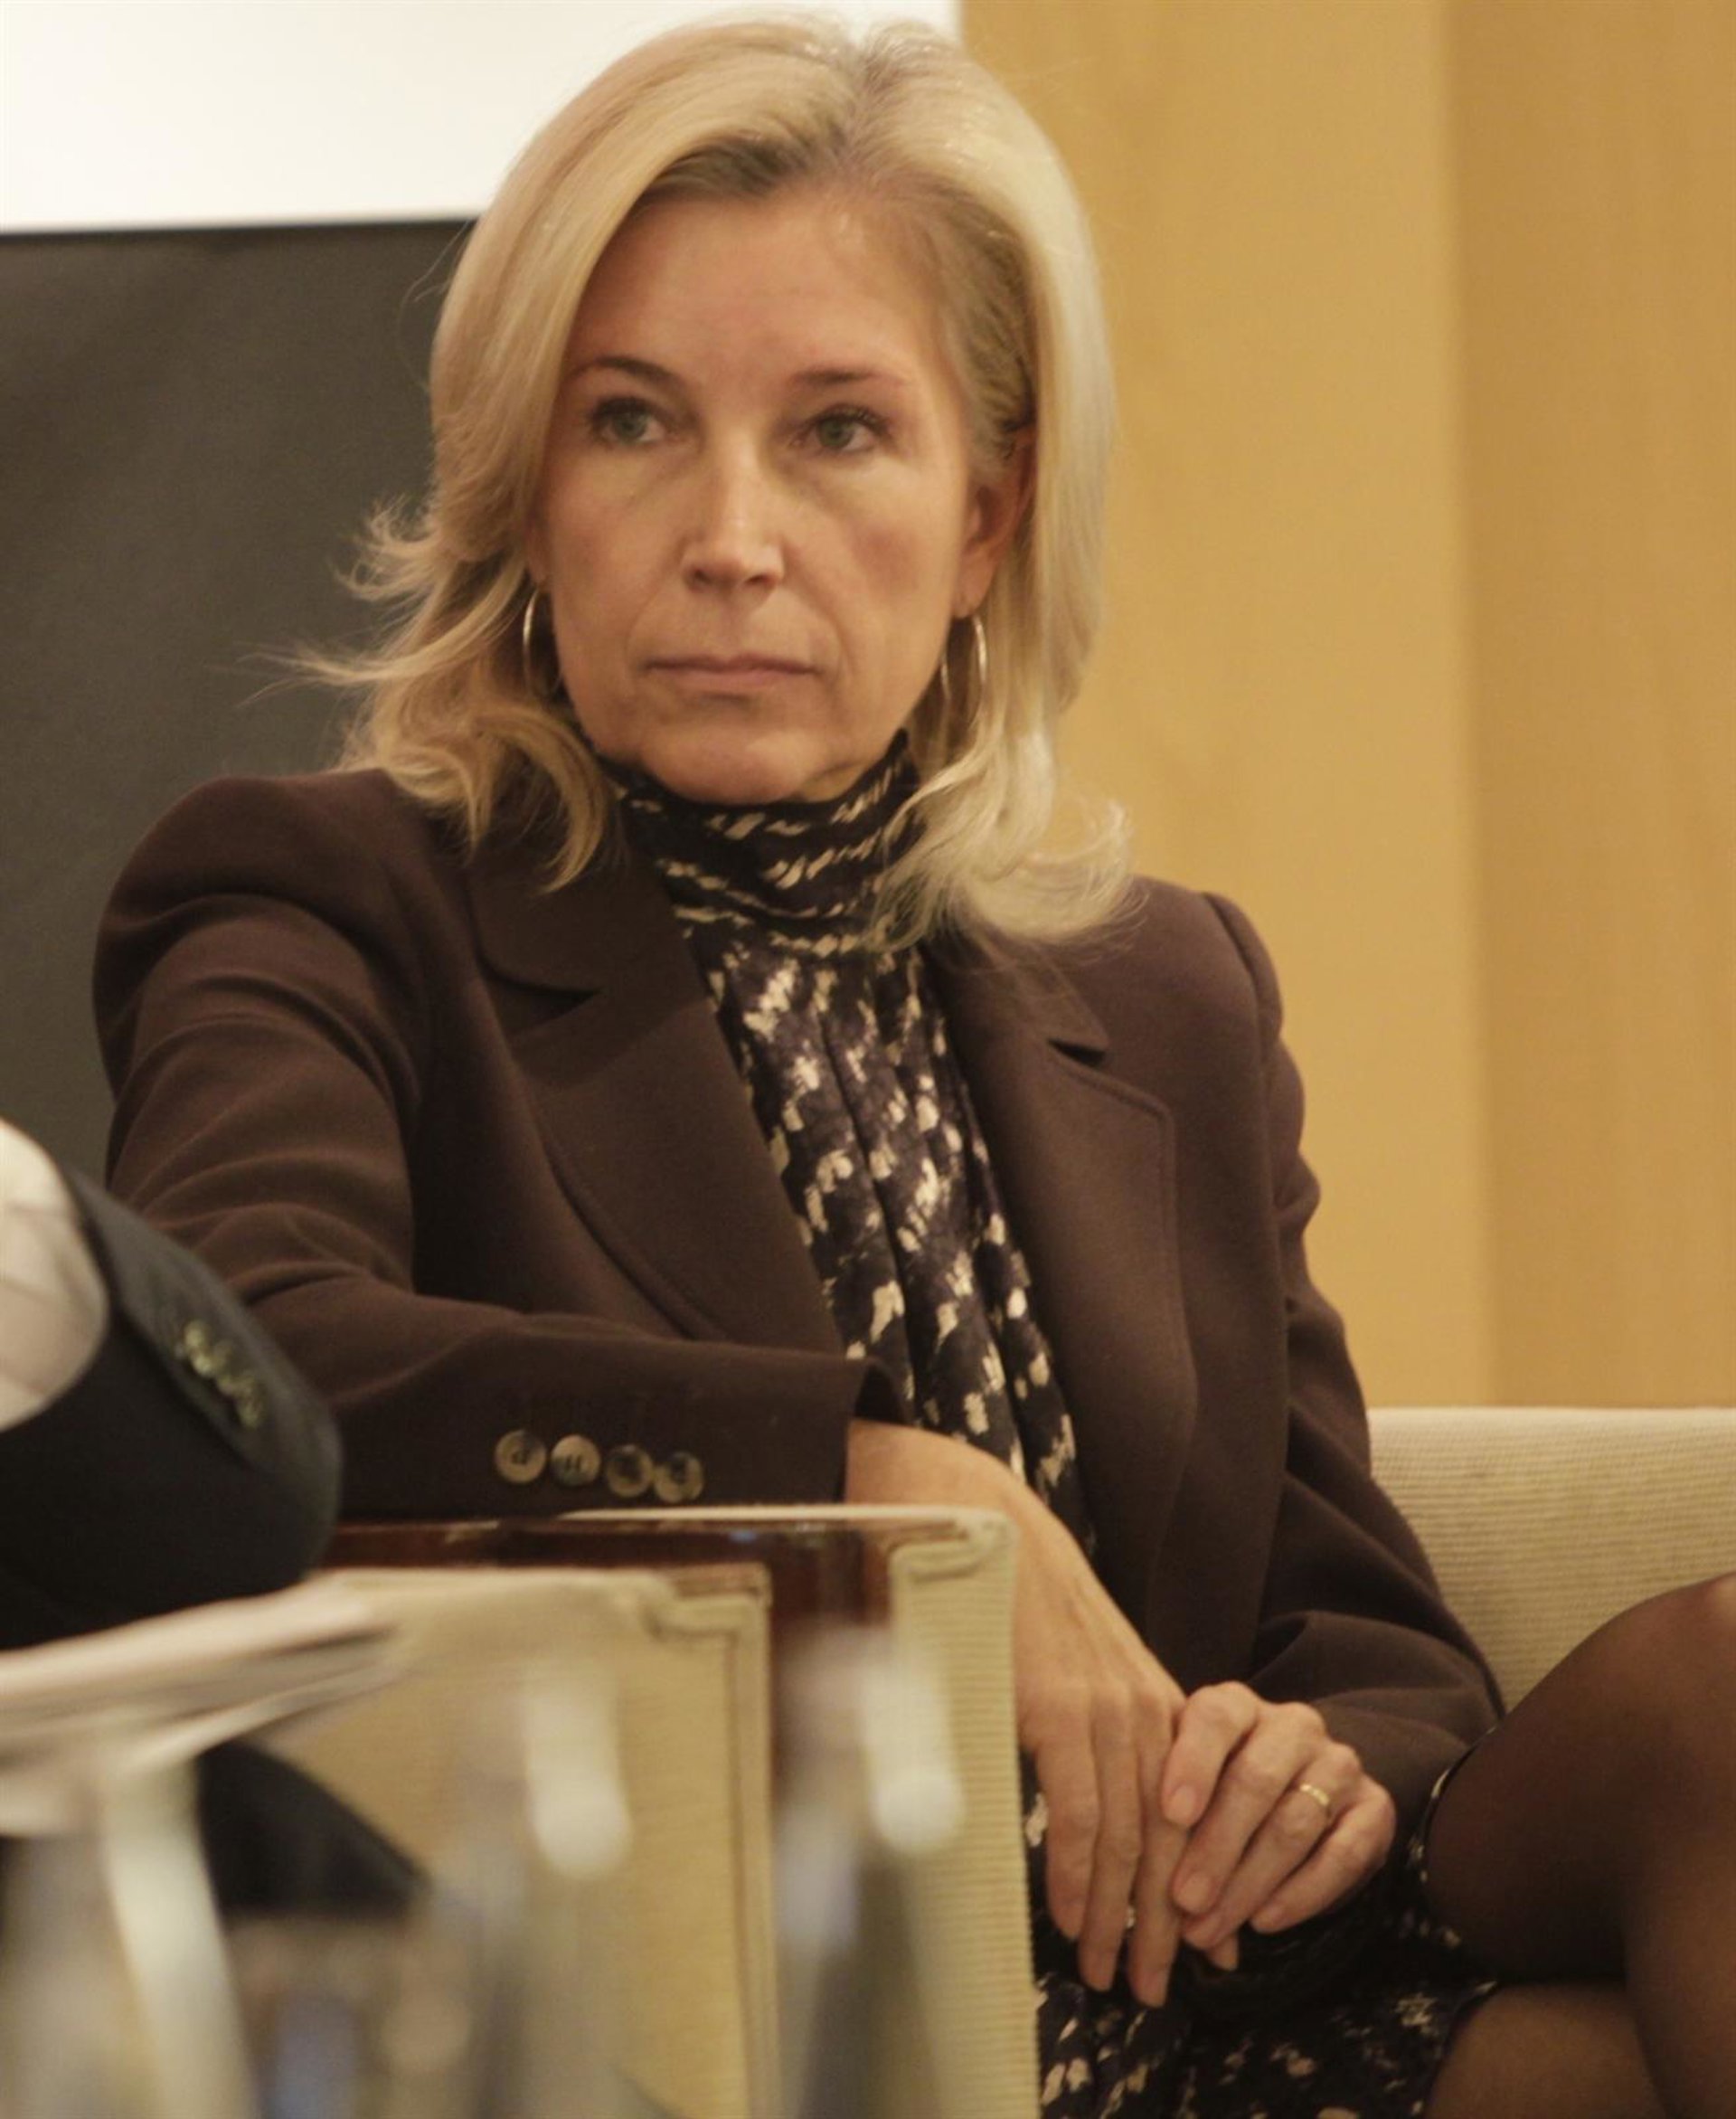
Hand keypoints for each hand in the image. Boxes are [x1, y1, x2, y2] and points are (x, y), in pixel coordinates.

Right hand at [845, 1421, 1194, 2005]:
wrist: (972, 1515)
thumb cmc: (1008, 1593)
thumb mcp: (1068, 1663)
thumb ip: (1087, 1728)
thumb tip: (1082, 1802)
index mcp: (1149, 1701)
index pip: (1188, 1815)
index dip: (1195, 1886)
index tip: (1203, 1949)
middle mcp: (1142, 1707)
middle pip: (1169, 1839)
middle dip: (1163, 1923)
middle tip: (1155, 1989)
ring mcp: (1103, 1707)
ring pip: (1128, 1837)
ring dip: (1116, 1915)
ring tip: (1109, 1974)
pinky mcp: (1059, 1706)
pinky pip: (1079, 1809)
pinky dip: (1077, 1872)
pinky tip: (1071, 1917)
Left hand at [1158, 1684, 1395, 1955]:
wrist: (1306, 1790)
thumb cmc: (1222, 1789)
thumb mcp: (1191, 1787)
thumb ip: (1171, 1820)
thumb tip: (1143, 1893)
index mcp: (1238, 1706)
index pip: (1216, 1717)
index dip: (1193, 1763)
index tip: (1170, 1814)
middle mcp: (1293, 1725)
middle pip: (1256, 1780)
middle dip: (1216, 1847)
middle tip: (1183, 1901)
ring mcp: (1340, 1764)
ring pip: (1295, 1823)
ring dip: (1248, 1883)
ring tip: (1210, 1928)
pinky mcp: (1376, 1808)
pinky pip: (1343, 1855)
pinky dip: (1301, 1893)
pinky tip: (1265, 1922)